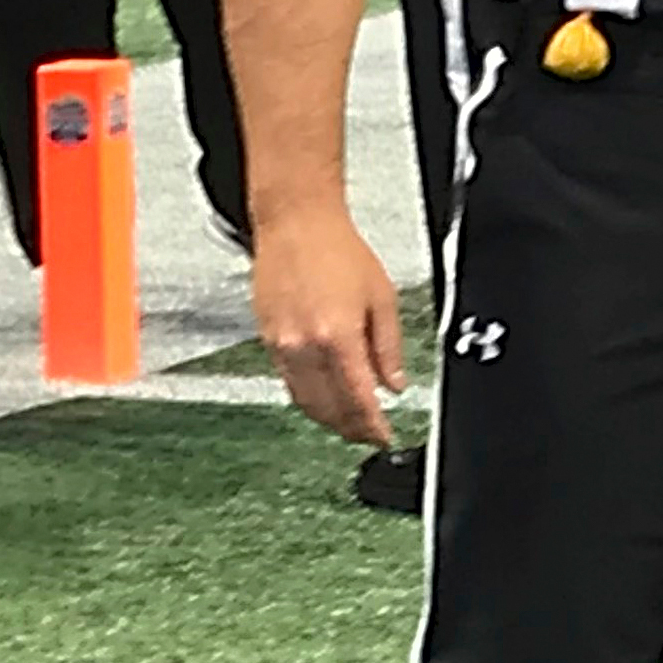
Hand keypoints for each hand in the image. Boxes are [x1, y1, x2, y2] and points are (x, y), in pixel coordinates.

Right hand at [252, 206, 405, 447]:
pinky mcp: (266, 341)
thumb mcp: (382, 296)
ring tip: (350, 424)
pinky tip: (325, 398)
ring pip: (305, 402)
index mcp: (337, 336)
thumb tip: (396, 384)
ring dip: (329, 419)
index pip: (357, 399)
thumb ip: (388, 347)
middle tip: (370, 435)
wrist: (296, 225)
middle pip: (328, 408)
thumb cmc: (339, 251)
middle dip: (351, 428)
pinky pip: (289, 383)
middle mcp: (304, 347)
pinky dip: (308, 399)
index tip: (384, 436)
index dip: (372, 425)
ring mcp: (281, 346)